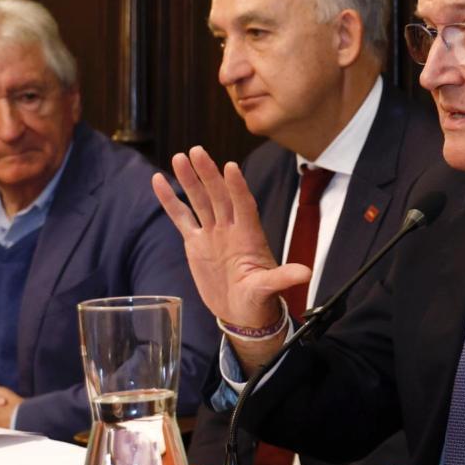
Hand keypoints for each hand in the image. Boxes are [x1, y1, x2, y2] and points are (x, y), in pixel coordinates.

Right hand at [151, 147, 309, 352]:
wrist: (241, 314)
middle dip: (208, 174)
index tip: (231, 167)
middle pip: (218, 196)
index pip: (244, 205)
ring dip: (189, 180)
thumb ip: (283, 278)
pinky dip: (170, 200)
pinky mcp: (196, 243)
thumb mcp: (270, 289)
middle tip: (198, 151)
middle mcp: (231, 229)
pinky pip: (181, 217)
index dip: (237, 187)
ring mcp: (212, 234)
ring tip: (179, 157)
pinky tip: (159, 181)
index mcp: (250, 236)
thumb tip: (306, 273)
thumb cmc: (259, 301)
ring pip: (199, 201)